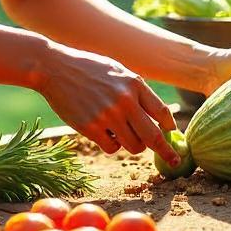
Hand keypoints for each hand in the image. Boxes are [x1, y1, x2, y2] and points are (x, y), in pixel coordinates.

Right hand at [34, 43, 181, 166]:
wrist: (56, 68)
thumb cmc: (89, 69)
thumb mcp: (118, 71)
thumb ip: (136, 90)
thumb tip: (159, 116)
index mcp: (134, 84)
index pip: (162, 112)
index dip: (170, 128)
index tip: (173, 136)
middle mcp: (125, 100)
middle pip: (153, 136)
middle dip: (166, 152)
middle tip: (174, 161)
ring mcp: (108, 116)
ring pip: (134, 146)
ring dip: (132, 145)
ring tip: (121, 132)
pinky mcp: (91, 128)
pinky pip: (112, 148)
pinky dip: (111, 144)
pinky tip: (103, 132)